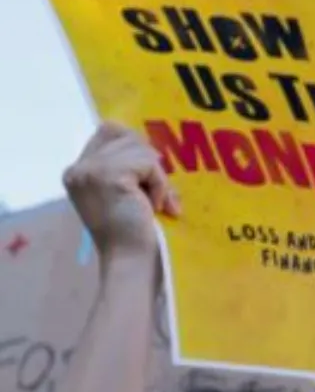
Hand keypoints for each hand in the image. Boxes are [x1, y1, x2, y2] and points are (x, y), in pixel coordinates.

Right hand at [63, 123, 178, 262]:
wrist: (128, 260)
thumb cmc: (132, 234)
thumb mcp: (124, 194)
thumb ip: (128, 169)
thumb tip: (154, 149)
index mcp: (78, 171)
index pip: (109, 131)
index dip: (135, 147)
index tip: (147, 176)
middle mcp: (78, 168)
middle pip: (126, 135)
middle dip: (149, 162)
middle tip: (154, 194)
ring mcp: (91, 170)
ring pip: (140, 148)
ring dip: (156, 176)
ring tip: (153, 203)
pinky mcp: (109, 175)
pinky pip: (149, 164)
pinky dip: (159, 184)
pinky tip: (154, 207)